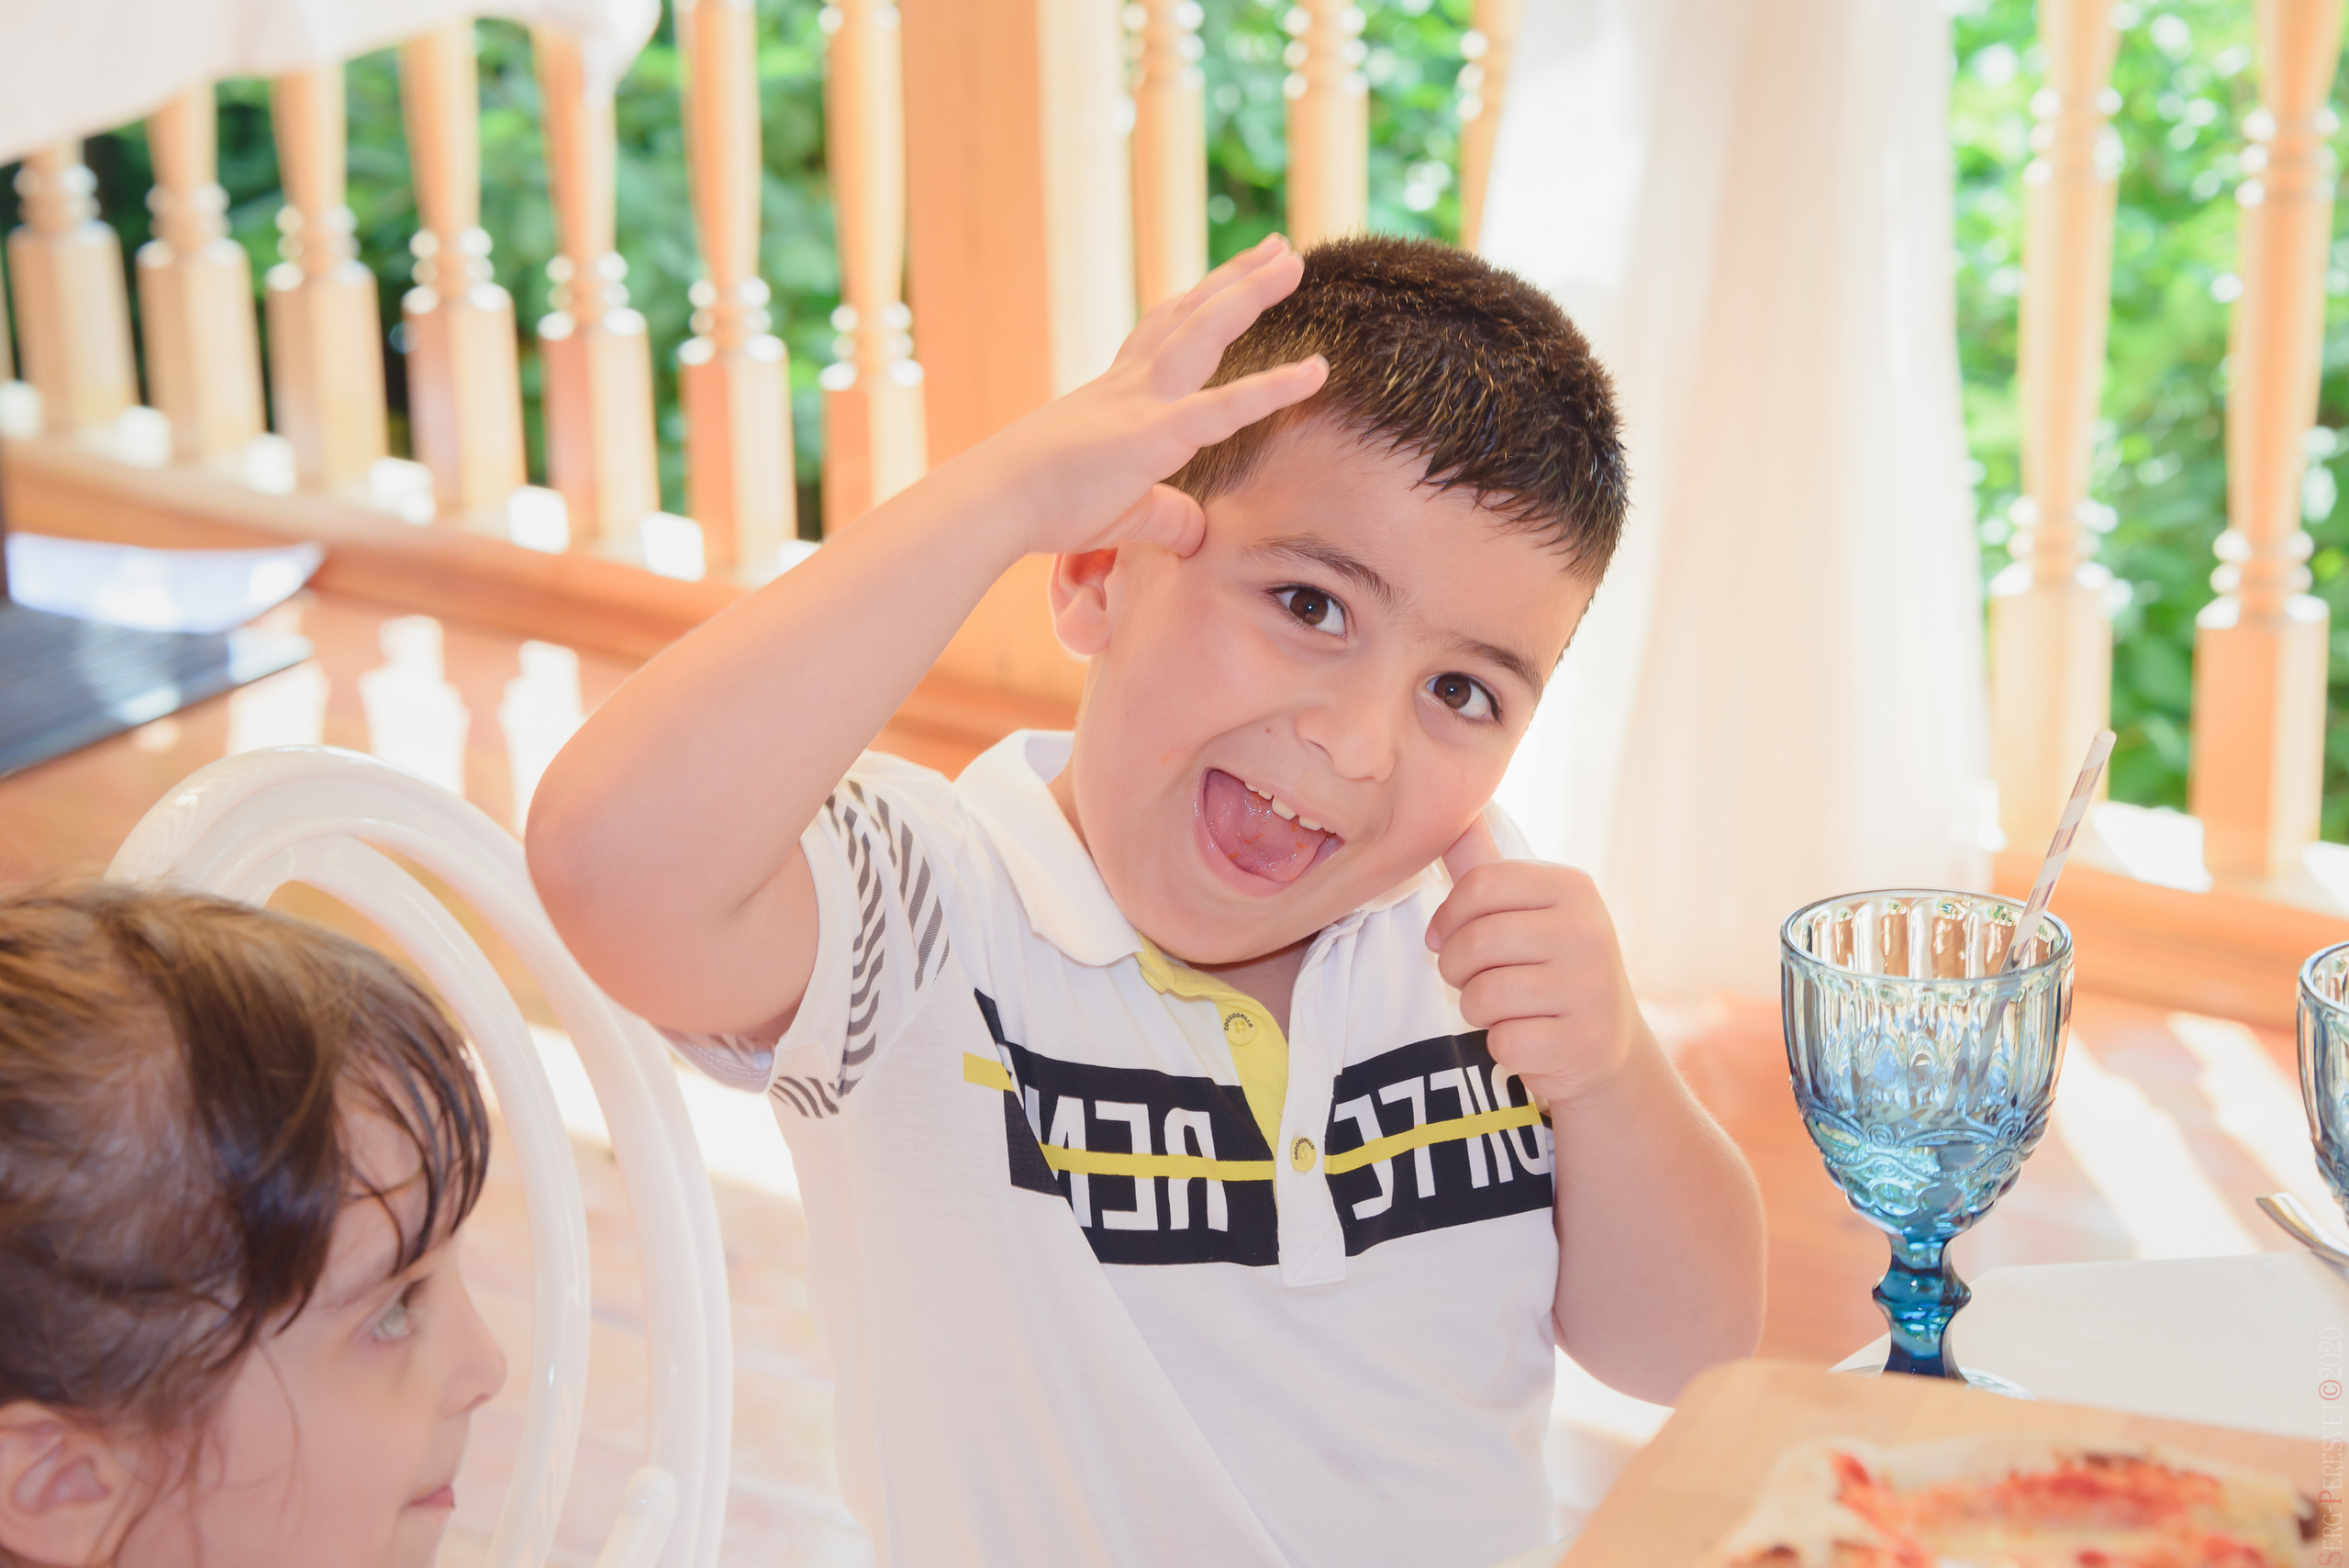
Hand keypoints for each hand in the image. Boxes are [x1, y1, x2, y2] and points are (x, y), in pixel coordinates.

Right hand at [969, 233, 1329, 559]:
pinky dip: (1273, 388)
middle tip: (1277, 249)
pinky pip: (1225, 407)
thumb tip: (1200, 536)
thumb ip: (1164, 517)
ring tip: (1291, 261)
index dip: (1200, 306)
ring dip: (1249, 293)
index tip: (1226, 283)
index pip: (1164, 338)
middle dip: (1234, 280)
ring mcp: (1142, 403)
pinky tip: (1315, 372)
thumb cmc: (1042, 507)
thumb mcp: (1118, 514)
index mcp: (1118, 396)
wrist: (993, 504)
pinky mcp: (1153, 435)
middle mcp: (1131, 386)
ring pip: (1203, 332)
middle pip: (1190, 316)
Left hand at [1424, 815, 1641, 1107]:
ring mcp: (1590, 989)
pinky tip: (1531, 1037)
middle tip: (1472, 978)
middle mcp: (1589, 931)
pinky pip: (1503, 1042)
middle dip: (1455, 968)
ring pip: (1481, 996)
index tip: (1444, 937)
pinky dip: (1503, 1046)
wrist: (1607, 1044)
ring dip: (1477, 1009)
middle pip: (1473, 942)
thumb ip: (1486, 865)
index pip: (1479, 885)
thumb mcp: (1528, 909)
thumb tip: (1458, 809)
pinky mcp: (1581, 1043)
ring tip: (1506, 1007)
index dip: (1447, 918)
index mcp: (1573, 888)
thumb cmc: (1550, 966)